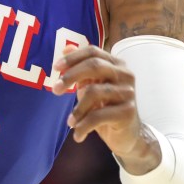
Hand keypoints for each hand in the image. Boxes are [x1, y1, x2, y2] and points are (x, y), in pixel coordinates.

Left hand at [50, 44, 160, 173]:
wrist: (129, 135)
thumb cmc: (107, 107)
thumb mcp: (92, 86)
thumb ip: (81, 68)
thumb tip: (66, 48)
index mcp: (116, 64)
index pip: (93, 52)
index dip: (73, 57)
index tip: (55, 67)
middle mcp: (125, 74)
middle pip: (94, 66)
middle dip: (71, 76)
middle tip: (55, 90)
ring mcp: (128, 92)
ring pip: (94, 92)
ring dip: (77, 109)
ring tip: (70, 121)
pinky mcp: (128, 112)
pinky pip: (98, 116)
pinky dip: (83, 126)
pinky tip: (77, 134)